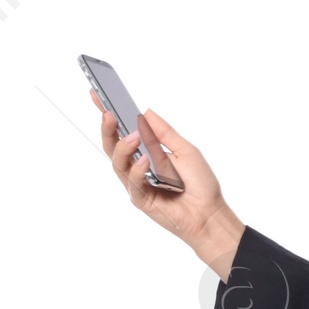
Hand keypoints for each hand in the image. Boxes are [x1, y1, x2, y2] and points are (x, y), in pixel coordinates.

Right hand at [98, 106, 243, 277]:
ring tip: (131, 135)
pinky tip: (145, 161)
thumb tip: (146, 111)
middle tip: (107, 112)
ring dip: (122, 148)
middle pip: (113, 146)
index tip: (98, 94)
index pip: (122, 131)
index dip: (109, 115)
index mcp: (147, 152)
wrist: (210, 213)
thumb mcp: (185, 150)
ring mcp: (137, 184)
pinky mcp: (141, 200)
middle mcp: (138, 167)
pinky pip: (133, 184)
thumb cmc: (200, 184)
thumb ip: (164, 133)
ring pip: (118, 164)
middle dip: (107, 129)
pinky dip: (137, 171)